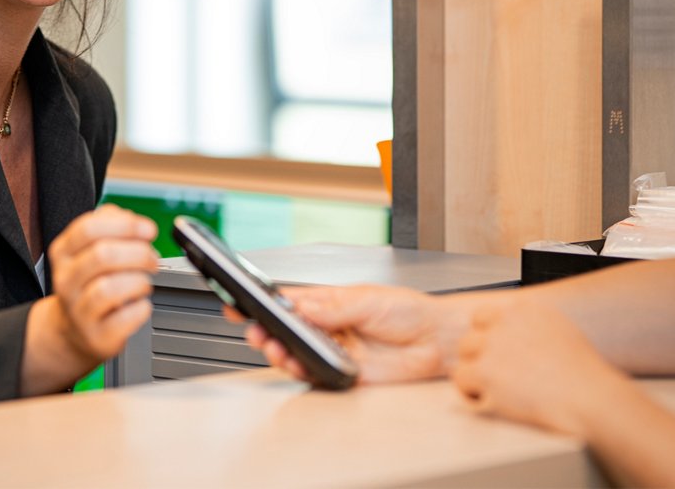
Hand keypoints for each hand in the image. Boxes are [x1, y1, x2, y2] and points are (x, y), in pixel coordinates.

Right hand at [44, 204, 159, 364]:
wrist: (75, 331)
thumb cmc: (90, 284)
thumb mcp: (89, 249)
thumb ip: (109, 224)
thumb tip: (130, 218)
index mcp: (64, 252)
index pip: (88, 228)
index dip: (125, 225)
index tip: (148, 230)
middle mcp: (66, 280)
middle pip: (102, 255)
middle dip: (139, 253)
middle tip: (152, 259)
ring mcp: (78, 310)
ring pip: (110, 288)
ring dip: (139, 281)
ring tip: (144, 282)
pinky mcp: (96, 336)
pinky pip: (124, 318)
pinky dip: (141, 308)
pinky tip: (140, 304)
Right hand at [225, 284, 469, 384]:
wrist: (436, 340)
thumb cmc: (409, 310)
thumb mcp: (368, 298)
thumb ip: (334, 307)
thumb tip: (303, 306)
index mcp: (329, 303)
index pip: (288, 302)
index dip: (262, 303)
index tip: (237, 302)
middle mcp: (328, 328)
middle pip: (285, 331)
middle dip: (265, 331)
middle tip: (256, 330)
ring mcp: (334, 351)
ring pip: (295, 354)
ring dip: (280, 353)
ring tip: (275, 348)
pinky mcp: (344, 374)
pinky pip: (316, 375)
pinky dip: (303, 371)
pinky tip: (298, 364)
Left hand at [450, 298, 627, 436]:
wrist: (591, 400)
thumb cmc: (584, 376)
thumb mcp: (560, 332)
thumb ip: (530, 328)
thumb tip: (509, 335)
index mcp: (524, 309)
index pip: (483, 316)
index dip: (487, 340)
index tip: (497, 356)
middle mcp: (505, 322)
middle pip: (470, 339)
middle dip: (480, 361)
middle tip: (499, 381)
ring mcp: (493, 346)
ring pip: (464, 360)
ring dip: (476, 378)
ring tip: (500, 394)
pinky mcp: (486, 373)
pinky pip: (462, 382)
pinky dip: (473, 396)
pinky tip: (494, 403)